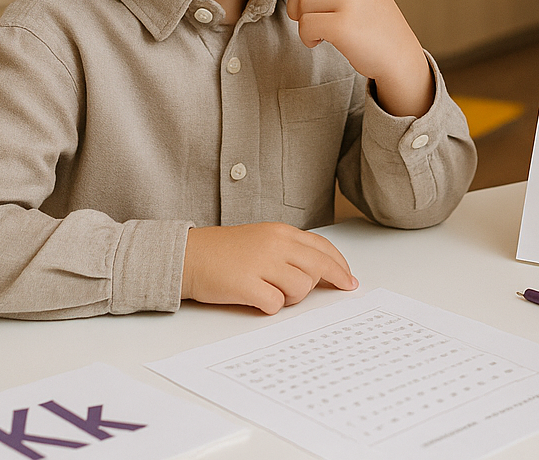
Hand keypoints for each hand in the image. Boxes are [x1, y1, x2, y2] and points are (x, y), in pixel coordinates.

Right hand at [182, 222, 356, 313]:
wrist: (189, 257)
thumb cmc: (224, 252)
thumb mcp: (262, 240)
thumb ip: (290, 250)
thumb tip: (320, 271)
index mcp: (281, 232)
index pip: (322, 248)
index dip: (340, 266)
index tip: (348, 280)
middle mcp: (275, 244)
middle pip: (319, 267)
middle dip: (329, 283)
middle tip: (338, 291)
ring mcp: (261, 264)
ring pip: (301, 288)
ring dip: (292, 296)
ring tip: (272, 291)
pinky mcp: (247, 285)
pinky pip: (276, 303)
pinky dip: (270, 306)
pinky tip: (257, 299)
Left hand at [286, 0, 433, 117]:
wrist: (400, 59)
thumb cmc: (378, 30)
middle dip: (298, 2)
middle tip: (309, 20)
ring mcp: (351, 0)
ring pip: (303, 3)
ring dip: (304, 24)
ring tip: (322, 34)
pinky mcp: (343, 23)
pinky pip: (306, 25)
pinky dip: (306, 38)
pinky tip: (320, 43)